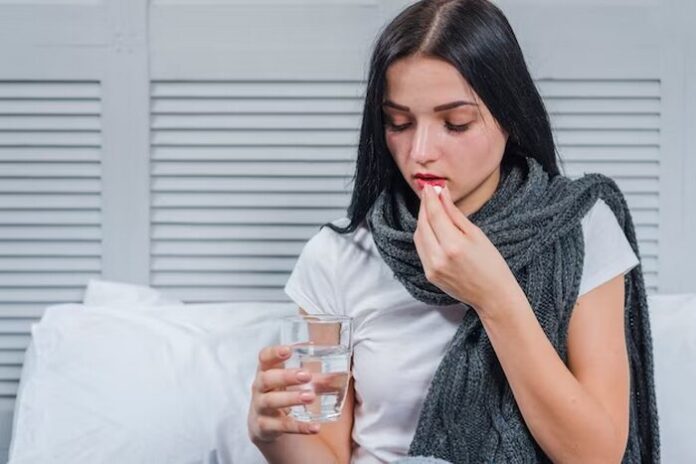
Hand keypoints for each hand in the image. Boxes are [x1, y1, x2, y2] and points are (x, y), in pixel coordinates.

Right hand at [247, 345, 320, 443]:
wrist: (262, 424)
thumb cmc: (278, 393)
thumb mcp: (287, 382)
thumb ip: (309, 376)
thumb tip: (337, 374)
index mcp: (264, 371)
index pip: (264, 358)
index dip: (274, 353)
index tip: (289, 350)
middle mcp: (259, 388)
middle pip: (267, 379)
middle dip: (286, 376)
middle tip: (307, 375)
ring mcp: (259, 408)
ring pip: (271, 401)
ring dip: (292, 398)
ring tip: (311, 396)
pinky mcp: (264, 427)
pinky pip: (281, 426)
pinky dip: (299, 427)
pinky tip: (315, 427)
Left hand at [414, 184, 521, 312]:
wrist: (493, 296)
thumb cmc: (492, 264)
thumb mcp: (476, 235)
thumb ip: (455, 214)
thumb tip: (441, 194)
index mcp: (453, 246)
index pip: (434, 215)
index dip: (430, 198)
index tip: (429, 186)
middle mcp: (438, 258)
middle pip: (423, 224)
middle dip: (424, 207)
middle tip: (429, 193)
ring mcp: (431, 268)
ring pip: (418, 236)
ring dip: (422, 220)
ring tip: (431, 208)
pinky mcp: (429, 274)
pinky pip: (421, 249)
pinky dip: (423, 235)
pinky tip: (431, 227)